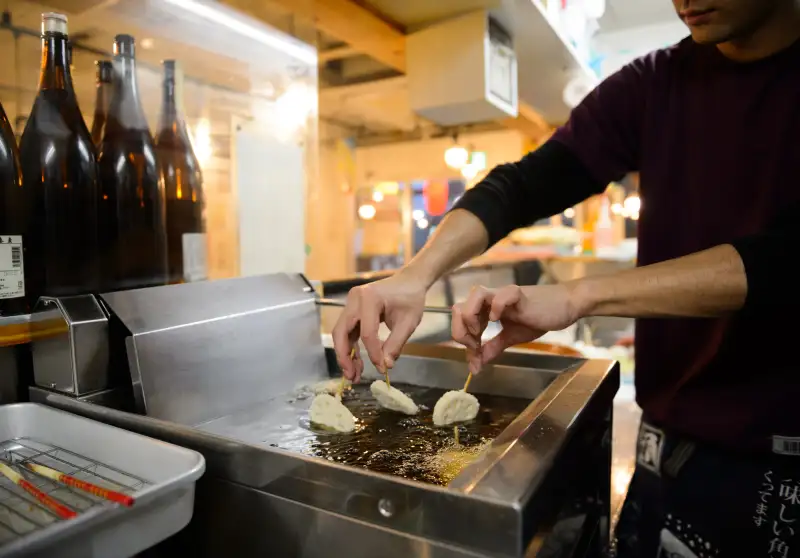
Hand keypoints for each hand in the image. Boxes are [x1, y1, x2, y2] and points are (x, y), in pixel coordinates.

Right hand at [332, 271, 426, 381]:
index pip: (367, 332)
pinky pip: (348, 331)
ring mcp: (351, 303)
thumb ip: (396, 344)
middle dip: (345, 356)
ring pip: (342, 333)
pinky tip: (357, 363)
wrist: (409, 282)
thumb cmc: (411, 298)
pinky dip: (352, 347)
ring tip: (354, 374)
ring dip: (346, 354)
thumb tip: (386, 365)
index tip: (382, 369)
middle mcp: (354, 299)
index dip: (372, 353)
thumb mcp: (408, 322)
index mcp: (369, 298)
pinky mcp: (352, 310)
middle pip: (342, 332)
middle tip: (351, 376)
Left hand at [451, 284, 579, 373]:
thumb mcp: (511, 337)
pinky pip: (499, 296)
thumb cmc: (538, 319)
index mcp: (485, 308)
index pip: (460, 319)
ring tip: (480, 331)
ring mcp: (502, 294)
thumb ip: (493, 348)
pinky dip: (494, 309)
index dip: (462, 337)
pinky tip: (497, 320)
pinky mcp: (517, 294)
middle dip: (461, 330)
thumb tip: (476, 366)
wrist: (564, 307)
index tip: (475, 355)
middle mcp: (490, 299)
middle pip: (459, 308)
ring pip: (473, 297)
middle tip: (475, 346)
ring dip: (471, 317)